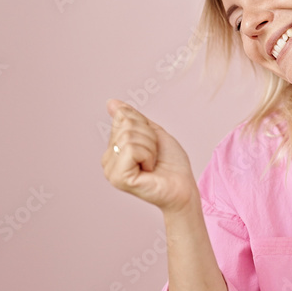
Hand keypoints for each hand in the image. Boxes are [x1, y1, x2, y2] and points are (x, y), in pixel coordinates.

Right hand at [101, 99, 198, 213]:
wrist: (183, 187)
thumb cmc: (171, 163)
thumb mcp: (153, 133)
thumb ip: (132, 118)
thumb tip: (111, 103)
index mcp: (114, 148)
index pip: (123, 117)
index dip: (145, 126)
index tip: (153, 145)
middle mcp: (107, 160)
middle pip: (126, 125)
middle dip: (149, 137)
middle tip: (155, 156)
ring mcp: (111, 170)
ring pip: (129, 136)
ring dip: (150, 147)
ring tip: (153, 163)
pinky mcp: (118, 178)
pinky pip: (132, 149)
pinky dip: (148, 156)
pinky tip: (149, 170)